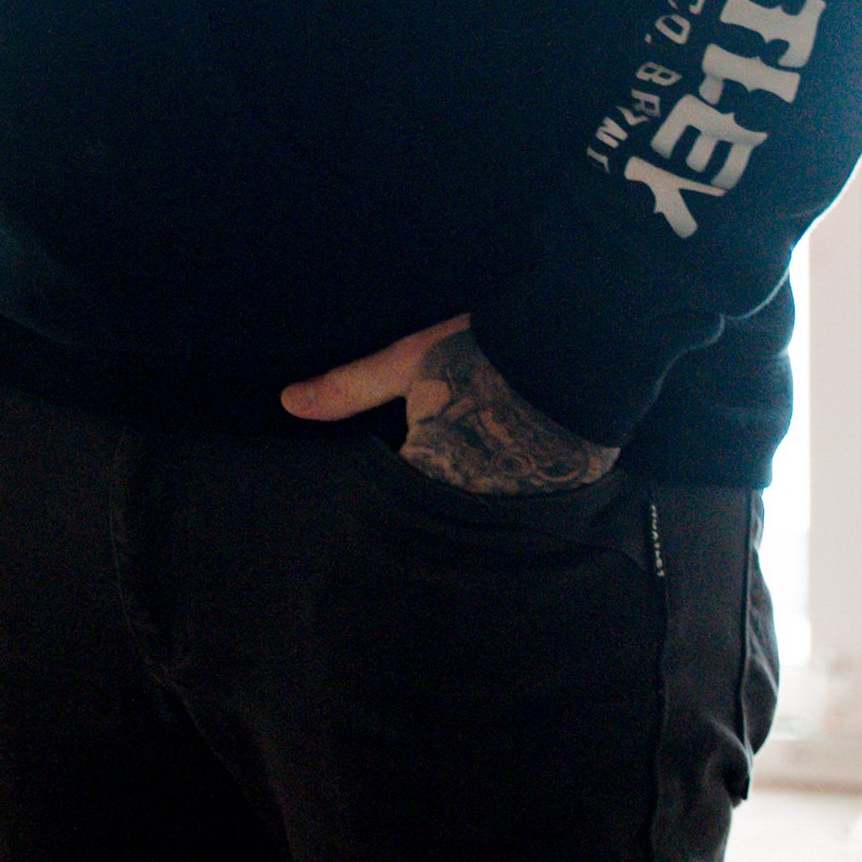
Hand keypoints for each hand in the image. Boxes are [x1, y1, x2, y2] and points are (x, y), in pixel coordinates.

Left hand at [281, 315, 617, 495]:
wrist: (574, 344)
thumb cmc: (481, 351)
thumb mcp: (408, 361)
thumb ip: (349, 388)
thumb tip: (288, 403)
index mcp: (430, 471)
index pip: (398, 498)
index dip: (393, 489)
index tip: (394, 476)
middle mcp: (472, 500)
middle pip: (441, 512)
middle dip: (435, 501)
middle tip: (445, 467)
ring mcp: (520, 503)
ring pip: (485, 516)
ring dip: (479, 504)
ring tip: (482, 475)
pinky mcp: (561, 497)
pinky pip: (530, 509)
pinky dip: (522, 496)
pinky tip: (521, 476)